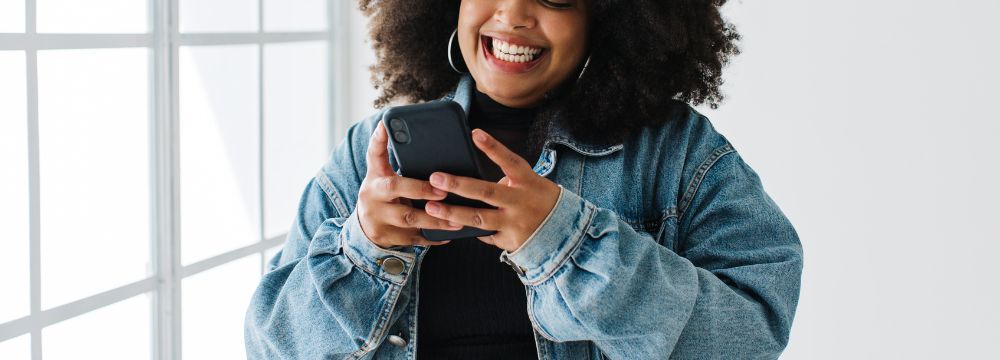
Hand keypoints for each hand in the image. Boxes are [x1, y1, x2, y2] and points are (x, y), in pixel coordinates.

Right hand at [356, 121, 461, 247]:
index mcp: (375, 177)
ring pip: (409, 219)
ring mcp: (380, 219)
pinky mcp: (390, 237)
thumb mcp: (380, 175)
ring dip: (435, 219)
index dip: (379, 140)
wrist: (365, 229)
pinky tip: (450, 236)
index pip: (374, 156)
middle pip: (395, 189)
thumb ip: (388, 156)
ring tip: (457, 219)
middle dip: (420, 189)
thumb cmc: (381, 195)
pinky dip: (432, 238)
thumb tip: (394, 127)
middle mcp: (374, 197)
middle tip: (443, 191)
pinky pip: (415, 238)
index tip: (386, 125)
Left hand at [424, 129, 560, 251]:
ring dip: (453, 213)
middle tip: (435, 177)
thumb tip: (471, 180)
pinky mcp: (510, 241)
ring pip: (479, 219)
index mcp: (528, 182)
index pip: (509, 161)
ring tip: (432, 208)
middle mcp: (521, 202)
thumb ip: (506, 179)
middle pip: (486, 192)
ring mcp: (515, 223)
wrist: (565, 231)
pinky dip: (470, 230)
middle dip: (458, 184)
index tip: (475, 133)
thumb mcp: (530, 183)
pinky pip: (485, 235)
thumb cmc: (538, 199)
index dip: (493, 147)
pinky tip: (453, 227)